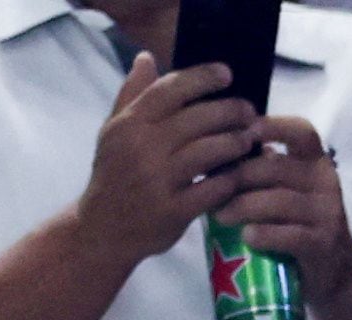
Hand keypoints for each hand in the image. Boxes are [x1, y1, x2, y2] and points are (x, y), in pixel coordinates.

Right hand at [72, 54, 258, 268]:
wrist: (103, 229)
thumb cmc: (114, 175)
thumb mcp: (114, 132)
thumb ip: (132, 95)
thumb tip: (146, 58)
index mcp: (129, 124)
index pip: (169, 89)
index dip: (201, 78)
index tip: (226, 73)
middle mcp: (142, 147)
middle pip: (195, 119)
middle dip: (229, 111)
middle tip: (248, 111)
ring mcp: (158, 180)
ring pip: (208, 152)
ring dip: (234, 143)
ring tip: (249, 139)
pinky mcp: (173, 211)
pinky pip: (211, 190)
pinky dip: (230, 180)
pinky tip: (241, 174)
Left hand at [215, 118, 351, 303]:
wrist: (335, 270)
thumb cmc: (300, 222)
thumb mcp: (287, 188)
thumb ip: (262, 169)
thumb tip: (215, 148)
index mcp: (316, 162)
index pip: (301, 132)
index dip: (273, 126)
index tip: (244, 130)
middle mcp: (325, 182)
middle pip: (276, 168)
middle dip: (237, 176)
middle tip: (209, 186)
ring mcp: (327, 213)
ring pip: (279, 201)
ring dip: (243, 207)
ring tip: (220, 216)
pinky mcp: (323, 243)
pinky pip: (289, 235)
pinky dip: (264, 235)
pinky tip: (247, 237)